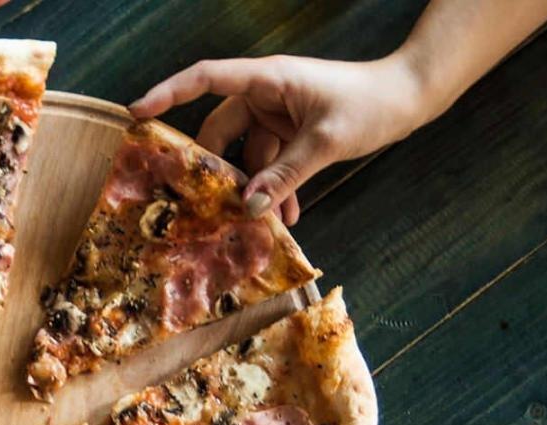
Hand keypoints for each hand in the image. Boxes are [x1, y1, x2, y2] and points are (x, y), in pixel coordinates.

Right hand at [129, 55, 435, 224]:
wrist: (409, 98)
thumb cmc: (370, 104)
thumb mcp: (325, 142)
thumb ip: (286, 174)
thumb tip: (249, 206)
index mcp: (267, 79)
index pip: (206, 79)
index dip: (169, 93)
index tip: (138, 112)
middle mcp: (266, 93)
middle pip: (222, 129)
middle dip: (217, 168)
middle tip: (205, 201)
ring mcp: (279, 114)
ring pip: (249, 154)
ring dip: (255, 188)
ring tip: (260, 223)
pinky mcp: (293, 132)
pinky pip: (272, 163)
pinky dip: (275, 187)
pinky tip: (286, 217)